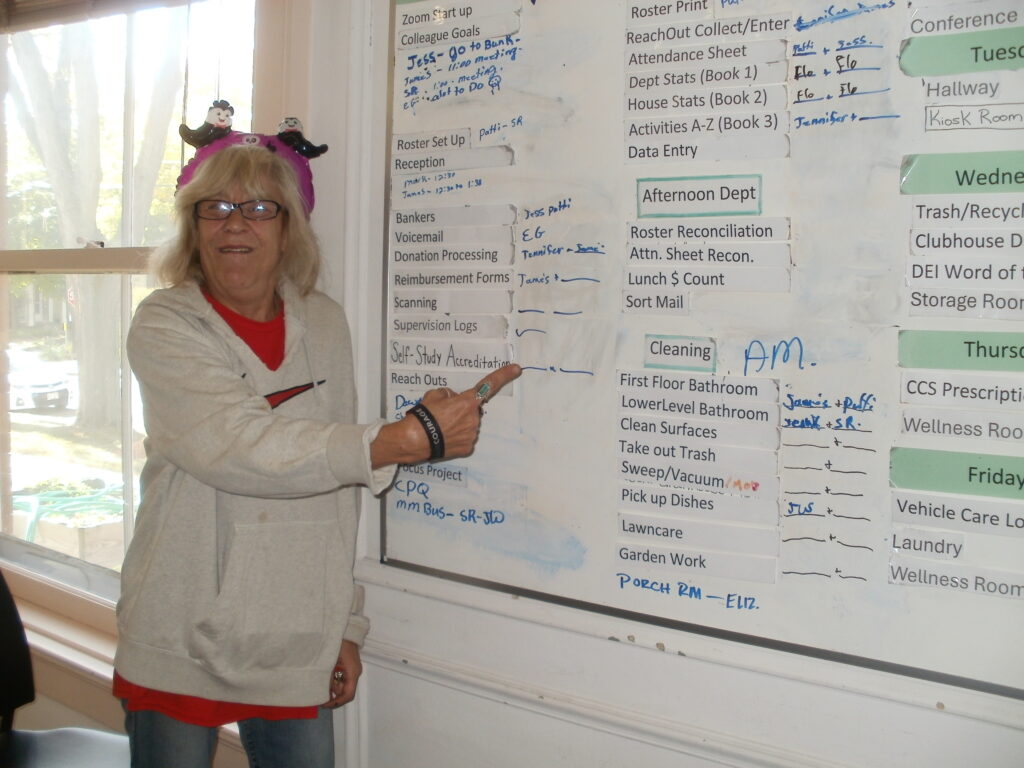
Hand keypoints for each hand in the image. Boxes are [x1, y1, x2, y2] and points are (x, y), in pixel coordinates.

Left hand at [324, 640, 361, 707]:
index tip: (324, 704)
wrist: (345, 628)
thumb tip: (322, 692)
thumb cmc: (338, 642)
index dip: (336, 703)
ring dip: (332, 687)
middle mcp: (355, 672)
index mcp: (352, 672)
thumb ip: (327, 678)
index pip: (348, 695)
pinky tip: (324, 677)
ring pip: (344, 684)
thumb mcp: (330, 662)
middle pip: (346, 691)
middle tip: (318, 696)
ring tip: (319, 685)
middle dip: (333, 695)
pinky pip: (343, 677)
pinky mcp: (350, 665)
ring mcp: (353, 668)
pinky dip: (334, 680)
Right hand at [372, 363, 521, 466]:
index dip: (503, 375)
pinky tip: (444, 437)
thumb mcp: (433, 395)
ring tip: (441, 427)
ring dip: (459, 424)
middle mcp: (474, 418)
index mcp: (467, 402)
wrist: (415, 440)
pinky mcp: (468, 447)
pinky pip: (465, 438)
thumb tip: (453, 399)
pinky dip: (457, 437)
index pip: (488, 385)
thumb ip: (448, 394)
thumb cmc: (424, 416)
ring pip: (469, 424)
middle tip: (444, 414)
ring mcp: (472, 434)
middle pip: (472, 410)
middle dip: (462, 410)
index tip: (516, 369)